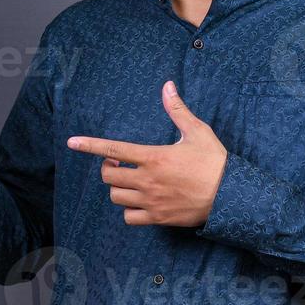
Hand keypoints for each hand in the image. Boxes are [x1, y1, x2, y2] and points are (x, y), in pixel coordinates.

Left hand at [66, 81, 227, 227]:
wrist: (231, 196)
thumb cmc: (214, 162)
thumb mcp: (197, 131)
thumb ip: (177, 110)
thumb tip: (168, 86)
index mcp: (153, 156)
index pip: (113, 149)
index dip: (89, 145)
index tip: (72, 142)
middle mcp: (147, 180)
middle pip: (108, 176)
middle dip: (108, 168)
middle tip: (119, 164)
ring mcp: (151, 201)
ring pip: (116, 197)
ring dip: (118, 188)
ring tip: (129, 182)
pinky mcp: (158, 218)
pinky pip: (129, 218)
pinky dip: (129, 211)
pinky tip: (138, 202)